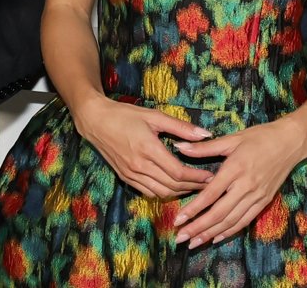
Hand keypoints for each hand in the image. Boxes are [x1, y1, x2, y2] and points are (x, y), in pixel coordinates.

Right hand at [73, 94, 215, 198]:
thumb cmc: (125, 115)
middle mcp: (139, 166)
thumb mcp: (155, 116)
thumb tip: (205, 134)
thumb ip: (181, 127)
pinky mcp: (125, 177)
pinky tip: (173, 186)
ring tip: (193, 186)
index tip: (210, 176)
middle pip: (172, 186)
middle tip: (208, 184)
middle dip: (193, 187)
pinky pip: (148, 192)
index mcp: (148, 149)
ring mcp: (131, 174)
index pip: (178, 172)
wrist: (95, 121)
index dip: (197, 177)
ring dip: (179, 192)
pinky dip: (163, 192)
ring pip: (161, 193)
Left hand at [173, 117, 306, 246]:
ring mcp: (257, 195)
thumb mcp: (232, 138)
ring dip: (211, 234)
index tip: (178, 220)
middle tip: (180, 238)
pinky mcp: (264, 201)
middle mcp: (246, 185)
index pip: (210, 194)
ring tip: (194, 243)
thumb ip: (204, 147)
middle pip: (219, 213)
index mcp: (236, 168)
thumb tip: (179, 146)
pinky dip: (230, 231)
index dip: (193, 209)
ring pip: (231, 221)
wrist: (291, 141)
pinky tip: (216, 238)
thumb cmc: (260, 136)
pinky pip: (245, 220)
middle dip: (198, 228)